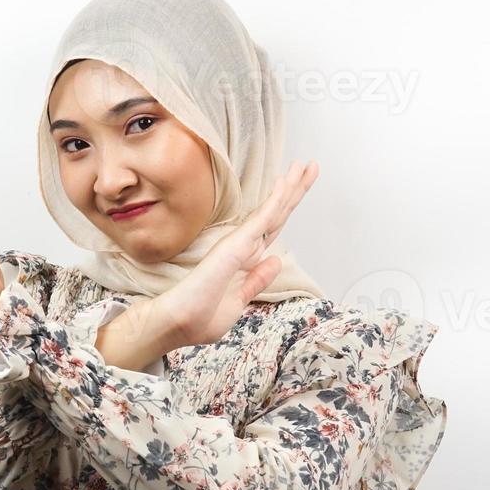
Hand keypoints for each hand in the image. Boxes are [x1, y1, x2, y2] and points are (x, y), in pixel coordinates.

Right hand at [158, 160, 319, 349]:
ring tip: (306, 165)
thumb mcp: (238, 300)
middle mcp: (244, 246)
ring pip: (272, 210)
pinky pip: (261, 220)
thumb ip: (257, 280)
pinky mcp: (235, 245)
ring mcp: (239, 243)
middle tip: (312, 166)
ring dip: (290, 187)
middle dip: (295, 189)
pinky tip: (285, 184)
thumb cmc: (200, 317)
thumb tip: (275, 260)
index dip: (288, 206)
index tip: (301, 187)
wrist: (177, 323)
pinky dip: (275, 201)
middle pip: (277, 213)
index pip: (273, 227)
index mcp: (246, 259)